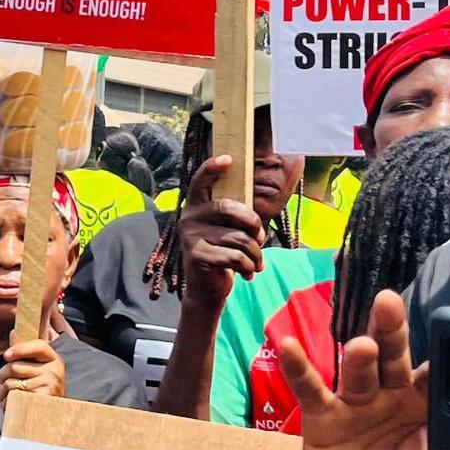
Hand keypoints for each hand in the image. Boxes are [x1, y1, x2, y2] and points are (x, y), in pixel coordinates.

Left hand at [0, 337, 65, 405]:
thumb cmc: (42, 389)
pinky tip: (8, 404)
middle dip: (3, 375)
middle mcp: (54, 372)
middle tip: (2, 383)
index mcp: (54, 360)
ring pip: (11, 382)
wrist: (54, 415)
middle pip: (15, 366)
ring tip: (5, 395)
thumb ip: (28, 355)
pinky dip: (5, 401)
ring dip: (2, 390)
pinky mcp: (40, 400)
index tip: (6, 355)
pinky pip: (13, 396)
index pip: (39, 346)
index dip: (20, 348)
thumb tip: (13, 333)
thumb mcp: (40, 369)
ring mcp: (49, 386)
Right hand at [176, 155, 266, 302]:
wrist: (206, 290)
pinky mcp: (197, 255)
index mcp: (196, 207)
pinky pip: (235, 256)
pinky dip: (247, 267)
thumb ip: (235, 219)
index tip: (228, 159)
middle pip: (229, 208)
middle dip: (253, 224)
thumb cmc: (222, 255)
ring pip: (238, 237)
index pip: (201, 181)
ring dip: (255, 254)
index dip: (213, 168)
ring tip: (255, 263)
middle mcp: (189, 218)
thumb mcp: (226, 232)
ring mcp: (191, 236)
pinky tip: (246, 273)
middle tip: (260, 238)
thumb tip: (255, 222)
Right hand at [279, 290, 430, 449]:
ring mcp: (355, 403)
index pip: (436, 373)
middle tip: (391, 303)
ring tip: (362, 346)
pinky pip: (310, 388)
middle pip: (393, 355)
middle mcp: (390, 394)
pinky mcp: (322, 417)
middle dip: (392, 329)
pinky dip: (298, 367)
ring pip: (358, 370)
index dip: (443, 357)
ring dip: (358, 355)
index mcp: (424, 403)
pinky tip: (289, 346)